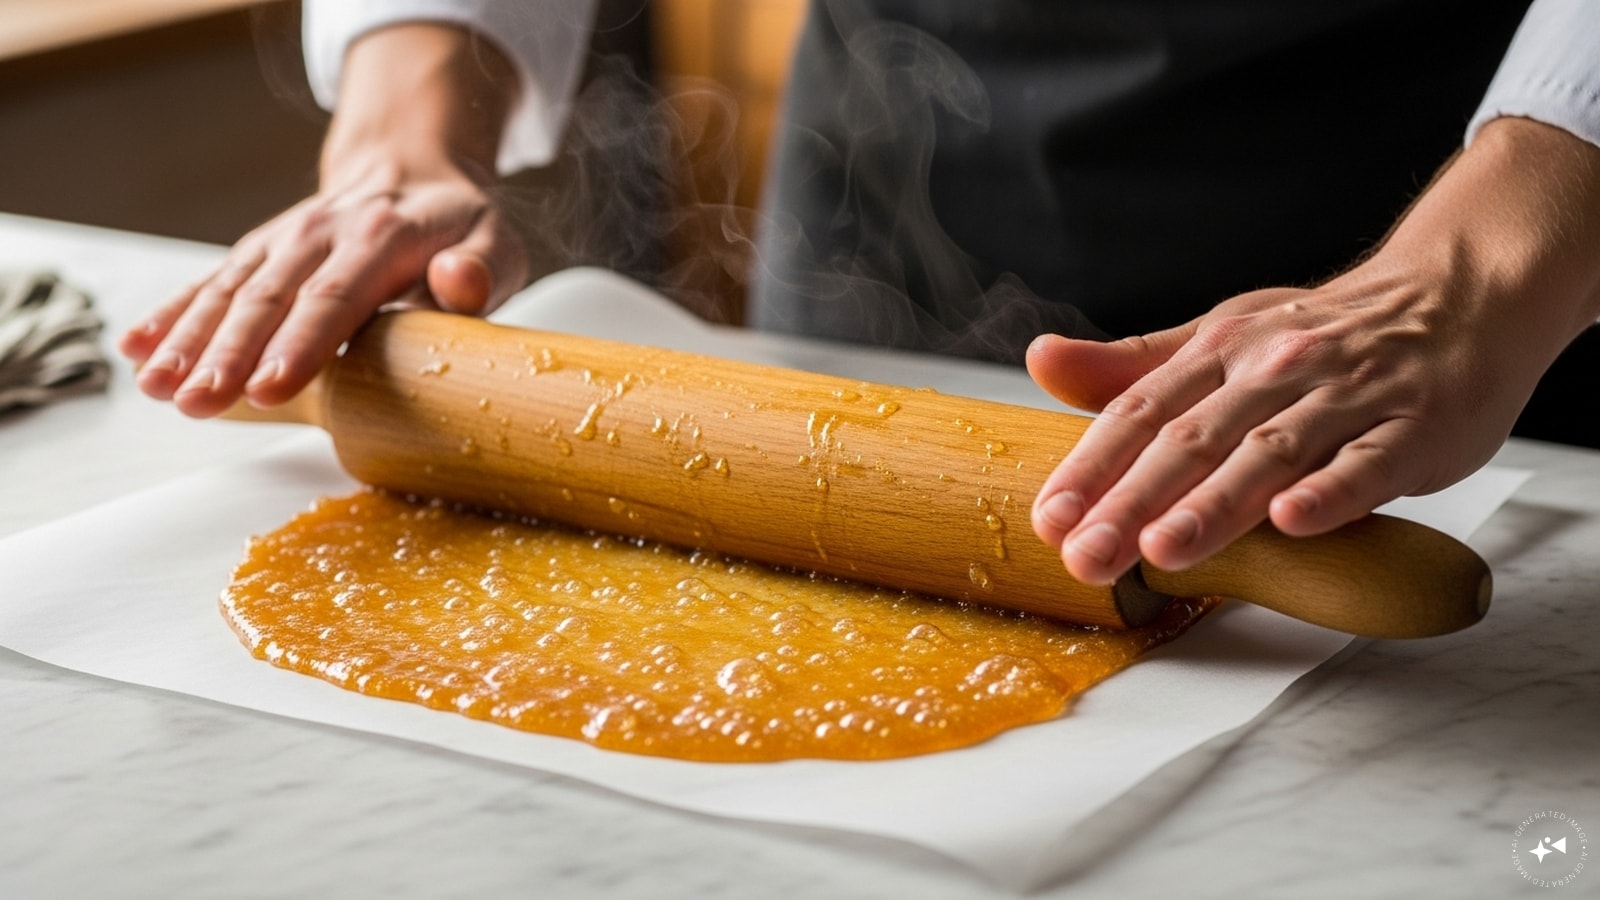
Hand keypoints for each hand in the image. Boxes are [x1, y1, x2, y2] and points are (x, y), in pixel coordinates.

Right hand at [118, 23, 526, 416]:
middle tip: (197, 402)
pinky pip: (210, 281)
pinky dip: (172, 314)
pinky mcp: (258, 250)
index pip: (336, 297)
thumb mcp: (496, 241)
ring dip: (188, 341)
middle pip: (269, 299)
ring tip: (157, 389)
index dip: (300, 344)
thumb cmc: (460, 225)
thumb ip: (481, 269)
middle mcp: (320, 234)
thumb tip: (460, 279)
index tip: (268, 387)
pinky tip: (137, 349)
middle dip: (228, 354)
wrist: (410, 166)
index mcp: (382, 239)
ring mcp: (281, 240)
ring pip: (229, 292)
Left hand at [1027, 117, 1599, 586]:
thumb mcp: (1221, 336)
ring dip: (1215, 503)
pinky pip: (1369, 463)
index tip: (1050, 518)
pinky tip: (1294, 520)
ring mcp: (1348, 395)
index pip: (1141, 412)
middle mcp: (1276, 368)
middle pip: (1193, 439)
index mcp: (1221, 352)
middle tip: (1085, 555)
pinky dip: (1332, 490)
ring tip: (1163, 547)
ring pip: (1272, 451)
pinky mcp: (1416, 427)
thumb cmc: (1326, 334)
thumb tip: (1041, 361)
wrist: (1459, 294)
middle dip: (1132, 501)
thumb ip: (1134, 365)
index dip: (1091, 466)